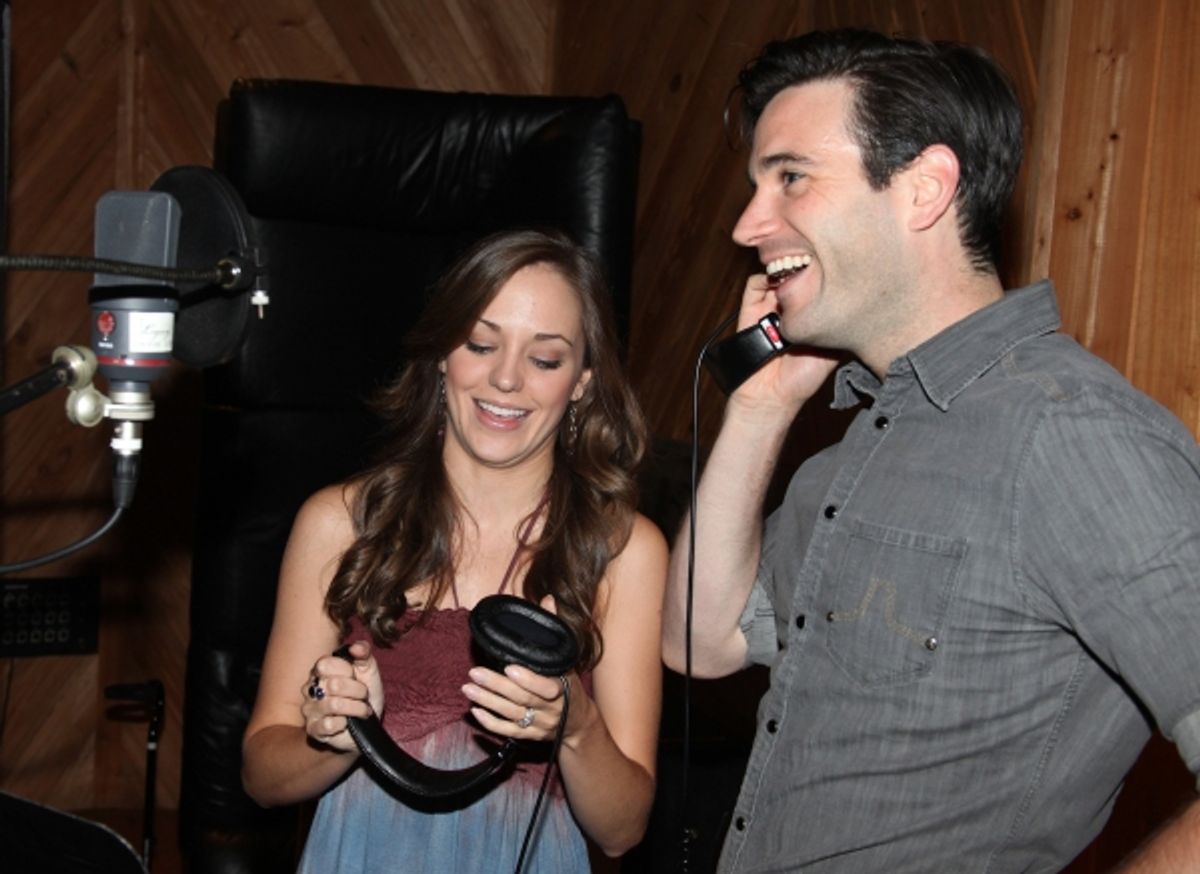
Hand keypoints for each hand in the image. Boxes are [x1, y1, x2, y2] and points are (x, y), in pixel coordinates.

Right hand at [301, 639, 383, 752]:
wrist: (368, 724)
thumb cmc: (365, 695)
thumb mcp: (368, 670)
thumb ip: (364, 653)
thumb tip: (356, 648)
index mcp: (320, 670)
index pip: (326, 664)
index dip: (347, 671)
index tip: (356, 676)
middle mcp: (310, 689)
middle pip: (334, 684)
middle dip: (358, 691)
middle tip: (363, 696)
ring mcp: (309, 710)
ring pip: (334, 705)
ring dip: (356, 708)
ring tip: (361, 710)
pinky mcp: (313, 730)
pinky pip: (329, 724)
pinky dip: (345, 723)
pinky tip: (348, 723)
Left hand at [461, 595, 581, 742]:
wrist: (579, 722)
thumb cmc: (569, 684)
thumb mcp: (567, 658)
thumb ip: (555, 630)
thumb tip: (548, 599)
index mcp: (562, 688)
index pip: (546, 686)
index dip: (528, 679)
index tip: (508, 667)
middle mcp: (551, 709)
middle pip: (523, 699)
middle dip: (497, 687)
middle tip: (474, 673)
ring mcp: (539, 724)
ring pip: (512, 714)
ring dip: (488, 702)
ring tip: (468, 689)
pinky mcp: (529, 736)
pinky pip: (508, 731)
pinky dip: (491, 723)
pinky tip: (475, 711)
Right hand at [729, 274, 840, 416]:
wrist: (770, 395)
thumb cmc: (802, 379)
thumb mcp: (834, 351)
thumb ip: (840, 326)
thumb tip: (856, 300)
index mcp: (811, 314)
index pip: (820, 282)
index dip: (827, 272)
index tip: (836, 267)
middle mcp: (791, 308)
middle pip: (798, 272)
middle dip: (807, 266)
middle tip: (818, 264)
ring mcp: (770, 306)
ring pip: (777, 272)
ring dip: (786, 270)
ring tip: (796, 276)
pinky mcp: (750, 308)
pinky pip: (755, 284)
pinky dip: (765, 279)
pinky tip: (776, 288)